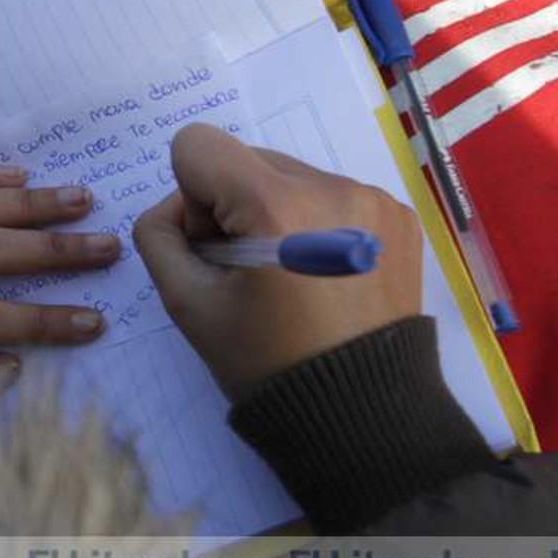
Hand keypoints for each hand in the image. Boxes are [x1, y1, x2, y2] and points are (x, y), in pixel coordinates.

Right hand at [134, 124, 421, 397]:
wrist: (361, 412)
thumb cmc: (267, 364)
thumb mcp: (189, 307)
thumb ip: (159, 238)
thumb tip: (177, 206)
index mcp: (276, 207)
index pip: (198, 145)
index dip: (192, 199)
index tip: (217, 252)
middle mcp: (330, 187)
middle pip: (247, 159)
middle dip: (234, 206)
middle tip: (250, 273)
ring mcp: (371, 199)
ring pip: (291, 176)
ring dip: (276, 213)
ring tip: (292, 279)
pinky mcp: (398, 215)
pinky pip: (334, 195)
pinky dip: (317, 225)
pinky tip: (326, 277)